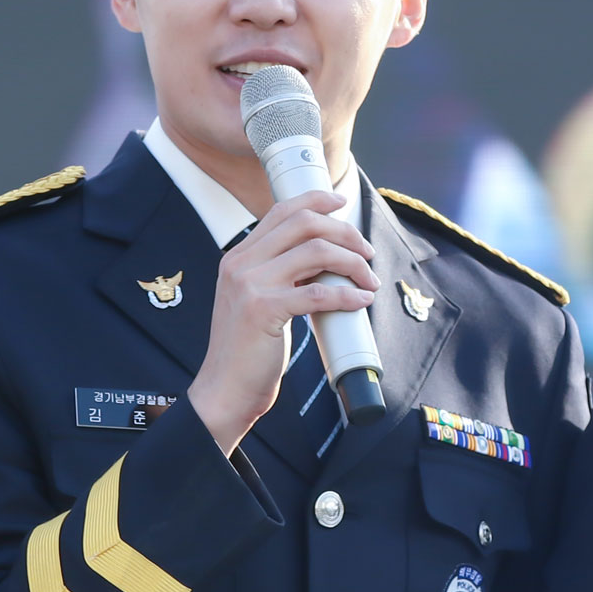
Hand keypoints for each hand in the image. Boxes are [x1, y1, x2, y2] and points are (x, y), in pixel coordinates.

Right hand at [185, 190, 375, 453]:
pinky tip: (361, 301)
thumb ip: (279, 276)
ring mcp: (249, 285)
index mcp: (238, 257)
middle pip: (303, 223)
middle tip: (366, 252)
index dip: (316, 201)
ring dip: (352, 263)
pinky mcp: (263, 310)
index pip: (281, 211)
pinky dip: (347, 294)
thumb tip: (326, 260)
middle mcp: (240, 263)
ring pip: (316, 252)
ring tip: (368, 280)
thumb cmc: (247, 352)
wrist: (225, 390)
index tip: (342, 204)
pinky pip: (318, 293)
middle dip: (344, 232)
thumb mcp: (256, 301)